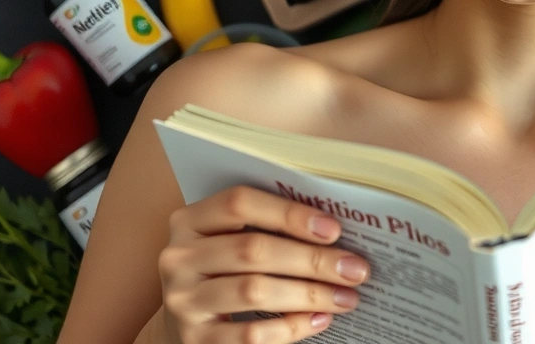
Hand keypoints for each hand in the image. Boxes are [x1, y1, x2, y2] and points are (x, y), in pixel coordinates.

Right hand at [158, 185, 370, 342]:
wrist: (183, 321)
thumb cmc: (224, 268)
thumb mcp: (232, 238)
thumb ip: (270, 226)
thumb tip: (335, 231)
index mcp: (190, 219)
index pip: (239, 203)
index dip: (289, 213)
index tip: (334, 229)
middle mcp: (179, 257)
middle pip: (253, 250)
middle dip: (312, 260)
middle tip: (355, 269)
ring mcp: (183, 300)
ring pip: (254, 291)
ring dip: (308, 294)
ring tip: (346, 297)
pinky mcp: (194, 339)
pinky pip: (249, 335)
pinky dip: (291, 327)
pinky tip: (320, 320)